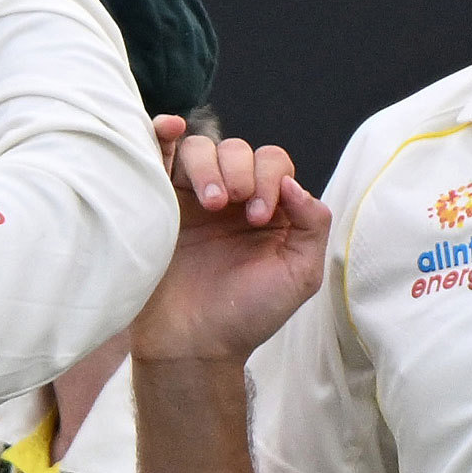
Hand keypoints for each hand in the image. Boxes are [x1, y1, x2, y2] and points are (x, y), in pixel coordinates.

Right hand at [130, 116, 330, 363]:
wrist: (194, 344)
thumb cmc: (248, 315)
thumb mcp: (299, 274)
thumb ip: (312, 224)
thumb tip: (292, 183)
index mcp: (270, 210)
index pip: (274, 164)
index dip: (270, 179)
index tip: (258, 218)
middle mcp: (232, 199)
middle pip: (238, 150)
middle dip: (241, 172)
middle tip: (232, 208)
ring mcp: (192, 198)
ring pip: (201, 148)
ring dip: (209, 164)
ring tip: (208, 202)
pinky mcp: (159, 203)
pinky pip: (159, 154)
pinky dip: (163, 133)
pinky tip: (170, 128)